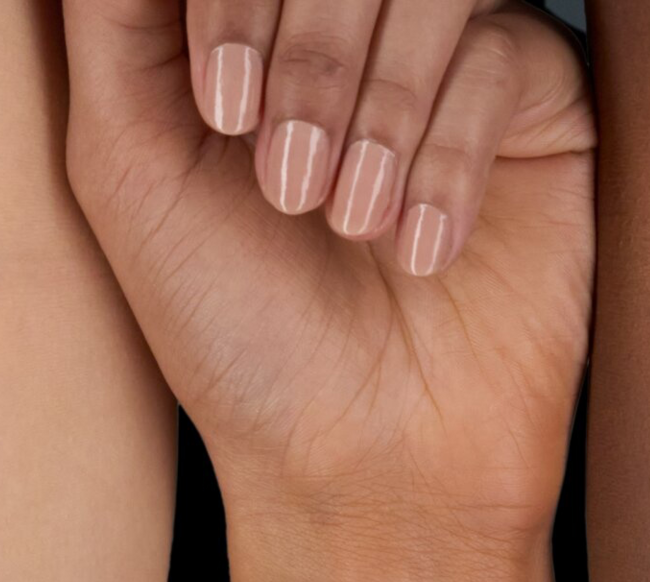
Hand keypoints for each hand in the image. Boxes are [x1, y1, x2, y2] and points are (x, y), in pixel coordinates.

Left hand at [59, 0, 592, 534]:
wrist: (360, 467)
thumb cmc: (238, 334)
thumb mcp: (127, 166)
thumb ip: (113, 16)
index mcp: (252, 19)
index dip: (236, 3)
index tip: (220, 110)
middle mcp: (350, 22)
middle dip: (307, 55)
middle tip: (285, 188)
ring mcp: (449, 53)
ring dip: (377, 108)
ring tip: (349, 225)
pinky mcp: (537, 103)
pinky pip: (500, 56)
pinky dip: (448, 162)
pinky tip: (422, 255)